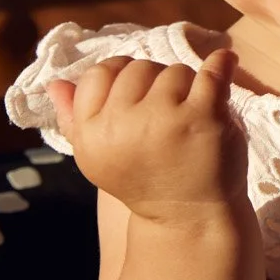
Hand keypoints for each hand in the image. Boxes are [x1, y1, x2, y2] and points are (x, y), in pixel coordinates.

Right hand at [49, 49, 243, 225]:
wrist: (188, 217)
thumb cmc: (145, 180)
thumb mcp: (100, 156)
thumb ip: (75, 120)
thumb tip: (55, 84)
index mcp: (92, 134)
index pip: (98, 74)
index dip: (119, 76)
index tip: (138, 92)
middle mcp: (122, 125)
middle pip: (138, 68)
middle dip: (155, 82)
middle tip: (167, 111)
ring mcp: (164, 119)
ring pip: (174, 71)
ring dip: (186, 86)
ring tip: (188, 116)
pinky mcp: (202, 117)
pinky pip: (212, 73)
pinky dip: (221, 64)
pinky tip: (224, 61)